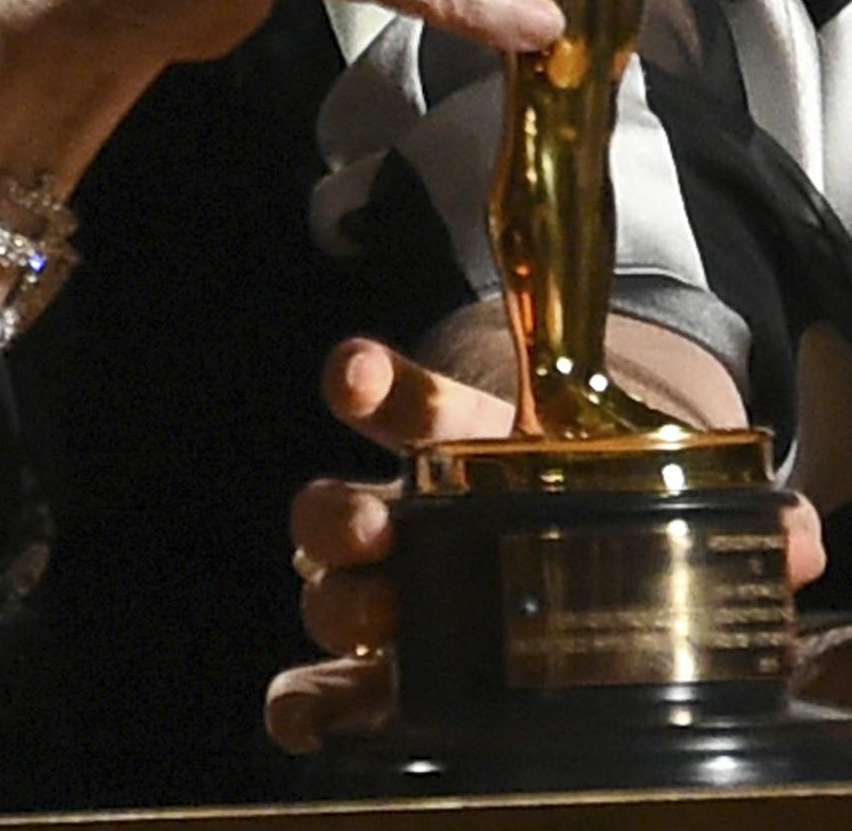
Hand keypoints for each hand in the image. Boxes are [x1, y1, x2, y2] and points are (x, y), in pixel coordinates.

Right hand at [264, 339, 828, 752]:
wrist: (576, 551)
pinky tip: (306, 722)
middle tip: (370, 524)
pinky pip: (325, 686)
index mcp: (471, 455)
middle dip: (341, 509)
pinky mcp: (388, 672)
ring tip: (365, 620)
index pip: (412, 406)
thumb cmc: (602, 511)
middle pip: (346, 502)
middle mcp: (413, 518)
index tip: (353, 375)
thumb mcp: (672, 501)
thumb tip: (793, 534)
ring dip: (332, 596)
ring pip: (328, 585)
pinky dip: (304, 704)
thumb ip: (739, 517)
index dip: (373, 382)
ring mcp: (393, 593)